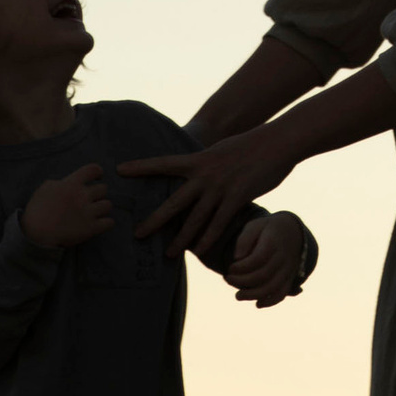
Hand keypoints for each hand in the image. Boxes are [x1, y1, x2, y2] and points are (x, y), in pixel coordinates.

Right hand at [22, 162, 113, 252]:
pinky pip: (109, 222)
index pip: (93, 169)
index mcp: (71, 184)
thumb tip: (67, 182)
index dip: (98, 172)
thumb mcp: (45, 188)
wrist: (37, 234)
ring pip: (108, 205)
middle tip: (91, 199)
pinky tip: (101, 223)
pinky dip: (107, 223)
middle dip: (98, 193)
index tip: (98, 176)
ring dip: (103, 208)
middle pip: (103, 189)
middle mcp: (82, 196)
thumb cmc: (37, 210)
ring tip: (95, 212)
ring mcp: (88, 212)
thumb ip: (60, 182)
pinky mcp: (91, 228)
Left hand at [118, 128, 291, 257]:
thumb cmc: (251, 144)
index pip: (164, 163)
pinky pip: (219, 223)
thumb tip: (196, 166)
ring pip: (195, 218)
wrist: (277, 142)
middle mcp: (205, 175)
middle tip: (138, 234)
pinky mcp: (237, 198)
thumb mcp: (221, 149)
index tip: (119, 170)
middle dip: (155, 219)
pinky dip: (209, 238)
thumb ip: (206, 162)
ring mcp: (221, 188)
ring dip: (181, 238)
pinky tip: (201, 251)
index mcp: (199, 160)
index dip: (141, 167)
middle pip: (174, 202)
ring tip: (169, 253)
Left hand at [224, 210, 309, 306]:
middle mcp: (283, 258)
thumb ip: (244, 240)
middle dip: (242, 281)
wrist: (292, 232)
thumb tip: (236, 258)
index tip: (229, 267)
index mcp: (273, 243)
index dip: (241, 266)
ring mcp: (287, 270)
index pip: (257, 259)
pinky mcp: (289, 279)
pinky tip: (257, 304)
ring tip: (238, 296)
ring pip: (272, 288)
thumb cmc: (267, 229)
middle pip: (263, 275)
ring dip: (253, 295)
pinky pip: (282, 293)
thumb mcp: (255, 226)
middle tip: (227, 278)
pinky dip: (270, 302)